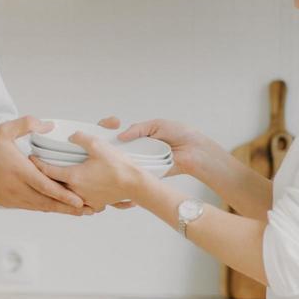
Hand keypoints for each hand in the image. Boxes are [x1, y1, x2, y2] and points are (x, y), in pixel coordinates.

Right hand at [0, 117, 91, 215]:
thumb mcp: (4, 130)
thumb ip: (27, 124)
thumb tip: (49, 125)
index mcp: (20, 171)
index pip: (46, 187)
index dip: (64, 195)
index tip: (80, 201)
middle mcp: (19, 189)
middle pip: (50, 203)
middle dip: (71, 208)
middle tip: (90, 210)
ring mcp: (15, 198)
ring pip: (43, 207)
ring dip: (62, 211)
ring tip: (81, 212)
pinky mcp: (11, 203)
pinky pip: (33, 207)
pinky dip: (48, 208)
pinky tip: (59, 209)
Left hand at [30, 131, 146, 212]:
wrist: (135, 184)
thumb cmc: (118, 165)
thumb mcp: (98, 145)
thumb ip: (81, 138)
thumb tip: (71, 136)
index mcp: (73, 176)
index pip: (48, 171)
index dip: (37, 163)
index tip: (31, 158)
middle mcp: (75, 191)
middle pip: (53, 185)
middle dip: (44, 177)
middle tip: (37, 169)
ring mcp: (85, 200)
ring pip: (65, 195)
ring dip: (57, 188)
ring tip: (51, 181)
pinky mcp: (95, 204)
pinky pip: (79, 203)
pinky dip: (72, 199)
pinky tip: (71, 194)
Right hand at [99, 116, 222, 179]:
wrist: (195, 150)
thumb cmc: (181, 134)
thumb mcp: (157, 125)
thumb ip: (138, 129)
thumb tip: (120, 136)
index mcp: (140, 136)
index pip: (118, 133)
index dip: (109, 130)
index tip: (108, 126)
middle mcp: (138, 149)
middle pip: (117, 148)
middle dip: (109, 145)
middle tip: (102, 141)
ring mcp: (142, 161)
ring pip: (124, 160)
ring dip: (117, 157)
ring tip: (110, 153)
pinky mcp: (147, 173)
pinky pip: (135, 171)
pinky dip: (129, 169)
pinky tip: (121, 166)